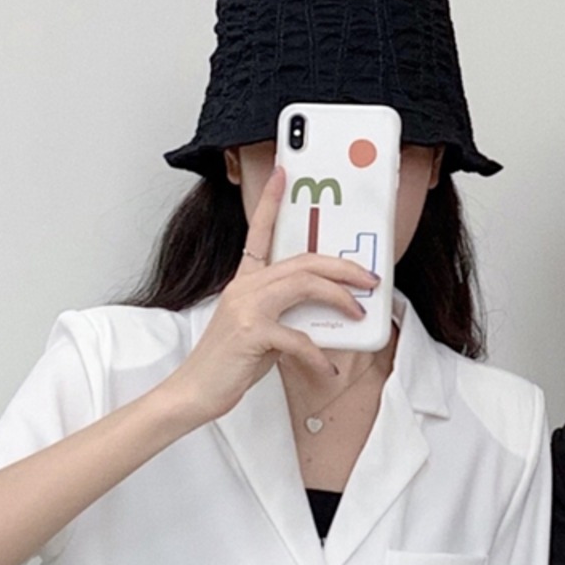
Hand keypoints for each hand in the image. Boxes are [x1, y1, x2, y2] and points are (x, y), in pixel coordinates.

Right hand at [163, 167, 378, 422]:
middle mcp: (245, 287)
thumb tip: (326, 318)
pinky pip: (299, 338)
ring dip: (340, 298)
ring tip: (358, 313)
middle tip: (369, 280)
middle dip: (343, 268)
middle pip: (304, 261)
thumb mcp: (262, 332)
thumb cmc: (229, 364)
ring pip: (305, 285)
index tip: (284, 174)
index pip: (260, 232)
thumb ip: (287, 316)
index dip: (272, 201)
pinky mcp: (253, 333)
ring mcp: (247, 307)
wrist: (195, 390)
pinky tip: (327, 369)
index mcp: (246, 282)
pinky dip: (319, 355)